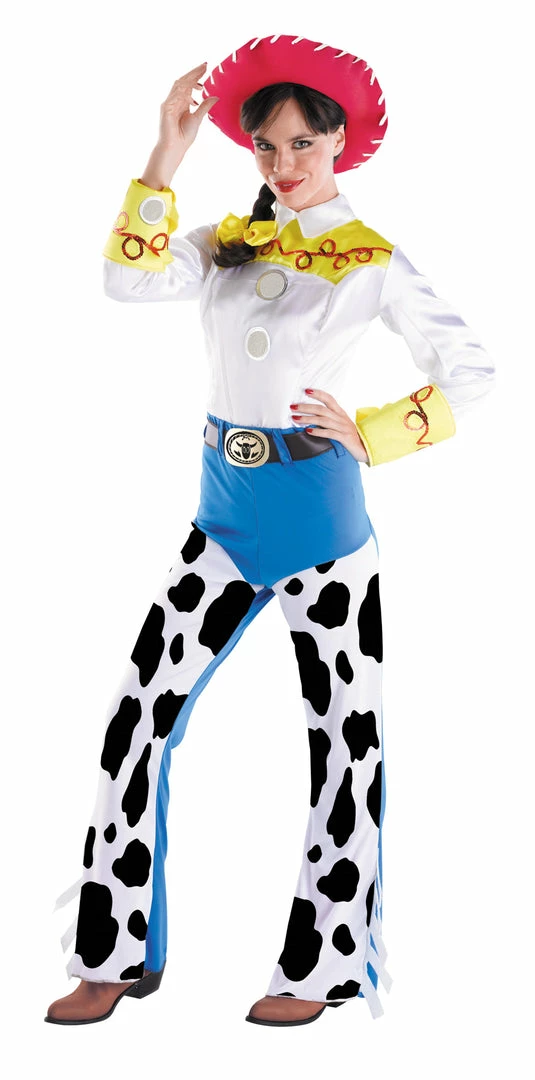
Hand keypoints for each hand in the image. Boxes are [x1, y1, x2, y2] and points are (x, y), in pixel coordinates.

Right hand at [143, 63, 218, 184]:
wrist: (174, 148)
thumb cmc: (184, 136)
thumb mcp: (198, 118)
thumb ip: (205, 106)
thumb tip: (216, 97)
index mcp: (182, 102)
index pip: (189, 85)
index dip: (197, 76)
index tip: (207, 69)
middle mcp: (175, 100)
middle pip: (184, 81)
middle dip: (194, 73)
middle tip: (205, 66)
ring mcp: (169, 103)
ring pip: (178, 85)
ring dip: (190, 78)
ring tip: (201, 73)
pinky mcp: (166, 108)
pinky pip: (174, 95)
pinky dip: (184, 91)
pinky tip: (193, 88)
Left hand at [290, 388, 368, 463]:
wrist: (366, 449)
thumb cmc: (351, 437)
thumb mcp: (341, 425)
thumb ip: (330, 420)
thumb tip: (312, 418)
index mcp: (341, 413)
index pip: (329, 399)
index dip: (318, 394)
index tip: (306, 390)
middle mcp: (342, 418)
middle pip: (322, 409)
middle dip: (306, 407)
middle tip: (293, 407)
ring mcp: (343, 428)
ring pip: (323, 420)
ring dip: (307, 418)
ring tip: (295, 418)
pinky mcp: (344, 438)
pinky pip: (329, 433)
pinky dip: (318, 431)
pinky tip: (308, 431)